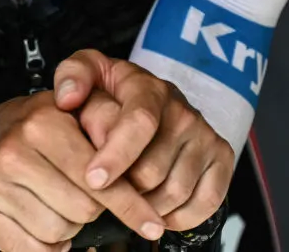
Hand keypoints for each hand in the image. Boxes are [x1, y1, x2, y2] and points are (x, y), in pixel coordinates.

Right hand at [0, 91, 166, 251]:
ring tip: (59, 202)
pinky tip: (45, 222)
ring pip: (58, 232)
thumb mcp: (76, 114)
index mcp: (43, 123)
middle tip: (82, 192)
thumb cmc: (40, 128)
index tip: (153, 224)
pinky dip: (46, 245)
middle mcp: (13, 150)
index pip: (100, 180)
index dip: (131, 205)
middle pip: (83, 211)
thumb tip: (139, 169)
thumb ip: (109, 131)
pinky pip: (30, 249)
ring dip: (68, 226)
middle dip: (93, 208)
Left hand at [54, 50, 233, 230]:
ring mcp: (205, 135)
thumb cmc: (116, 91)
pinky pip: (206, 202)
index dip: (116, 155)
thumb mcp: (90, 71)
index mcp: (149, 89)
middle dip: (124, 189)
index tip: (93, 179)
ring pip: (176, 192)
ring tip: (129, 199)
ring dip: (147, 207)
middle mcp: (183, 111)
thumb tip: (68, 97)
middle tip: (108, 190)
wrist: (154, 97)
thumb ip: (72, 75)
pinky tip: (158, 210)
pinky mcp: (221, 157)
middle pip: (153, 170)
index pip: (139, 123)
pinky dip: (180, 217)